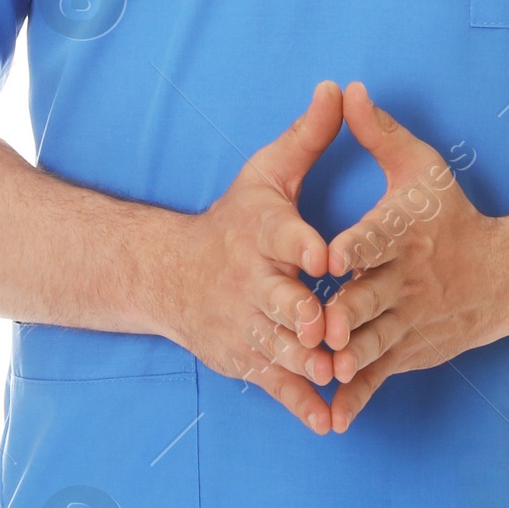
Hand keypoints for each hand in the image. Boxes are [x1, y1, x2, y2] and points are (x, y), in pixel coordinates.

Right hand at [161, 80, 343, 433]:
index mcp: (260, 233)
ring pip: (277, 345)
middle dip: (299, 314)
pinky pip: (274, 384)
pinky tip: (328, 420)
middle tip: (325, 326)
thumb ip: (309, 136)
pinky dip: (299, 403)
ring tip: (333, 373)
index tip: (326, 255)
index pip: (282, 236)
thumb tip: (340, 87)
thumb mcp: (266, 172)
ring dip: (303, 361)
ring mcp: (244, 324)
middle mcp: (249, 280)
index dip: (303, 244)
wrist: (168, 274)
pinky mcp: (245, 359)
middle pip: (276, 299)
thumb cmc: (233, 218)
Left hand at [320, 81, 501, 432]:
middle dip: (347, 310)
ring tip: (323, 365)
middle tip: (318, 321)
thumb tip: (348, 88)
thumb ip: (379, 132)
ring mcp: (410, 321)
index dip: (354, 245)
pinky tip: (332, 415)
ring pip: (375, 340)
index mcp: (405, 233)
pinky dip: (358, 396)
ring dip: (350, 354)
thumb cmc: (450, 214)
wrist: (503, 276)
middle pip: (372, 296)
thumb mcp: (421, 167)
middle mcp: (408, 280)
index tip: (328, 254)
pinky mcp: (409, 352)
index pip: (379, 237)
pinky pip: (380, 376)